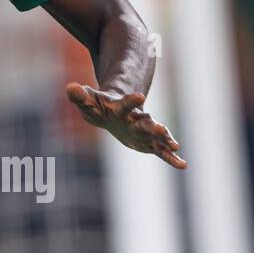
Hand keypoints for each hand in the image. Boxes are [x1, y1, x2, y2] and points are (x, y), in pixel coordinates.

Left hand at [66, 82, 185, 168]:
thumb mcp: (88, 102)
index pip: (125, 104)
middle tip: (162, 129)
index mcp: (120, 108)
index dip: (131, 100)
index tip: (140, 96)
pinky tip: (183, 164)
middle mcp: (136, 119)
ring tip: (175, 146)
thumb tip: (70, 87)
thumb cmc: (99, 106)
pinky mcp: (148, 143)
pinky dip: (171, 157)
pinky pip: (161, 151)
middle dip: (153, 126)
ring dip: (165, 141)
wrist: (113, 112)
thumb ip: (79, 96)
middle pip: (145, 122)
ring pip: (156, 136)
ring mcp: (144, 131)